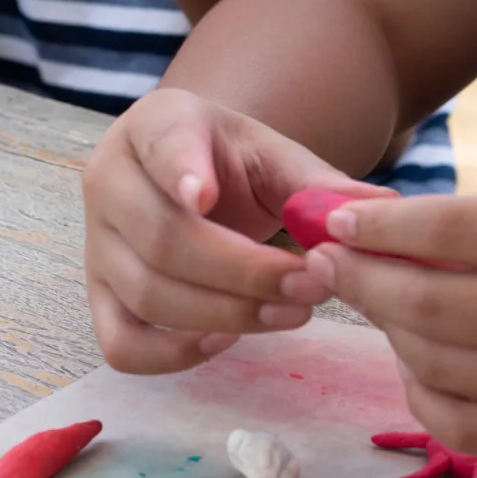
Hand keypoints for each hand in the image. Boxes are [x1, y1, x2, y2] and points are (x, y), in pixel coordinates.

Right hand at [82, 88, 395, 374]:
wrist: (197, 184)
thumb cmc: (237, 167)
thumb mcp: (278, 160)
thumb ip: (321, 186)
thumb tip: (380, 209)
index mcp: (156, 124)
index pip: (160, 143)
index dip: (179, 169)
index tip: (204, 195)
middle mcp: (109, 180)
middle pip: (162, 239)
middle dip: (244, 273)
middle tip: (312, 285)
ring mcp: (96, 244)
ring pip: (147, 294)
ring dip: (227, 314)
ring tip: (292, 312)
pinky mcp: (101, 297)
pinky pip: (122, 344)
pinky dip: (174, 354)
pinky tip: (228, 340)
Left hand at [304, 195, 476, 457]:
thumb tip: (408, 236)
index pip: (455, 228)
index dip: (380, 224)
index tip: (337, 218)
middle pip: (430, 302)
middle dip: (362, 279)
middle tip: (327, 262)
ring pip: (439, 364)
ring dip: (388, 333)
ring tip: (376, 305)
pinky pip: (469, 425)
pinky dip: (425, 393)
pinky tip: (420, 364)